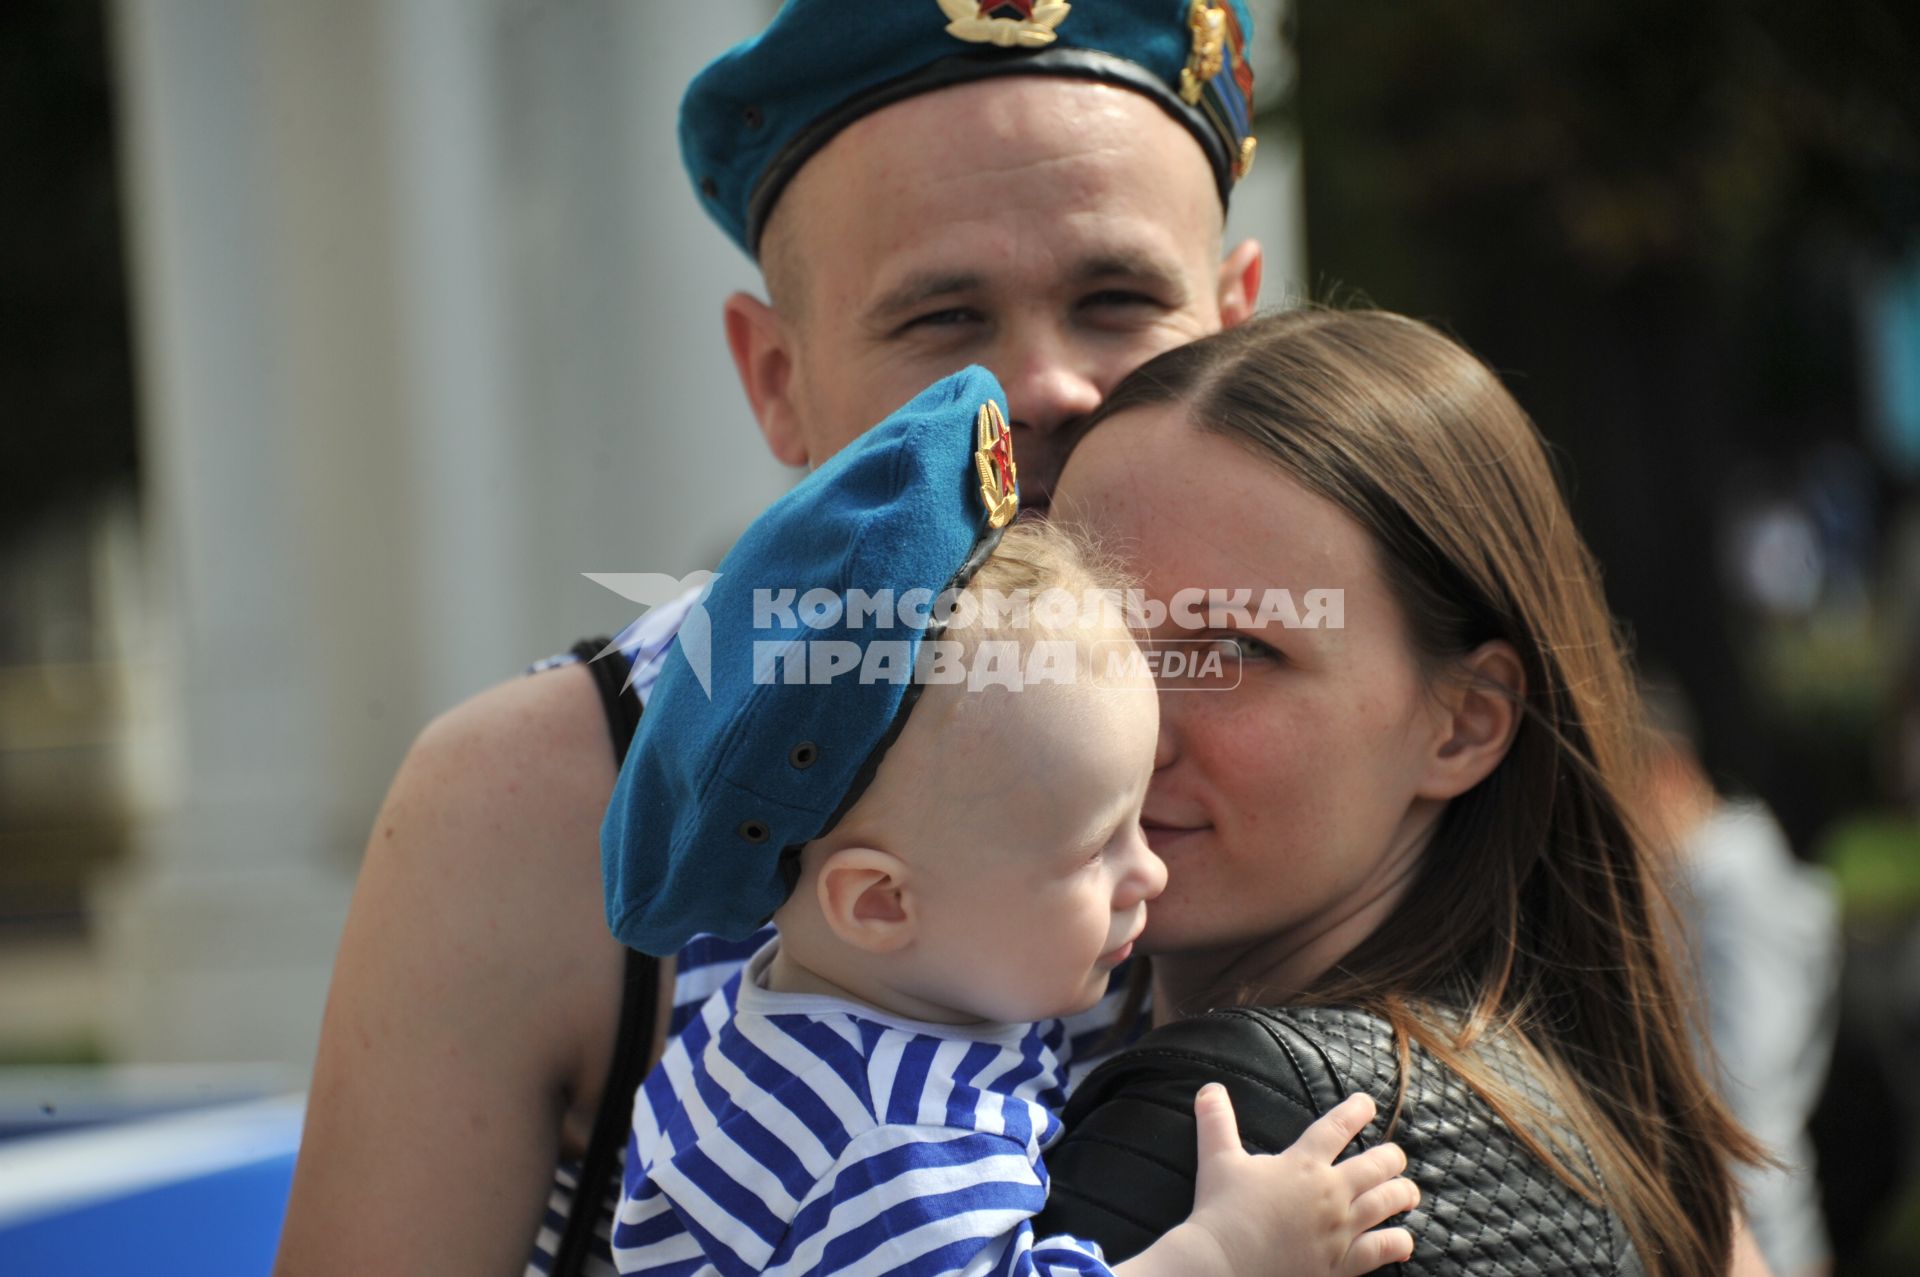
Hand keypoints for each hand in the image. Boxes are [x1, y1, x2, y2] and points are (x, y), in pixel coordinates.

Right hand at [1182, 1086, 1416, 1276]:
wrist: (1223, 1264)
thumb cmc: (1221, 1210)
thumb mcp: (1217, 1159)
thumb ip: (1216, 1121)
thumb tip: (1209, 1088)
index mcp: (1304, 1164)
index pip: (1338, 1127)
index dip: (1357, 1110)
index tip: (1368, 1104)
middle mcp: (1330, 1193)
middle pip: (1376, 1166)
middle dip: (1391, 1157)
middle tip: (1395, 1155)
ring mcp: (1339, 1229)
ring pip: (1386, 1203)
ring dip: (1403, 1194)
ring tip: (1409, 1191)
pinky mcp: (1340, 1262)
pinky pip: (1381, 1250)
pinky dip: (1397, 1243)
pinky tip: (1404, 1241)